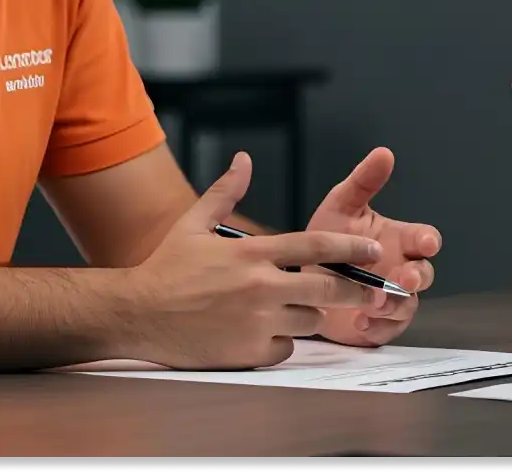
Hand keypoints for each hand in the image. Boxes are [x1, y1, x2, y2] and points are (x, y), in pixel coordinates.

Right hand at [119, 152, 381, 368]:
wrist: (136, 313)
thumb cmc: (165, 268)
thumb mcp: (194, 223)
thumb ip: (226, 192)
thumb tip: (243, 160)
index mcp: (253, 253)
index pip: (316, 245)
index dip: (351, 248)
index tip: (374, 251)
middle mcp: (261, 287)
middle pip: (328, 289)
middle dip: (353, 290)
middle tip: (365, 291)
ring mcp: (257, 321)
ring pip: (309, 320)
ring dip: (308, 315)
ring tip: (291, 308)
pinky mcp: (248, 351)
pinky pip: (286, 348)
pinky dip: (283, 342)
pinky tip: (266, 333)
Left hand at [304, 147, 441, 346]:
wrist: (299, 281)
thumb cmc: (328, 243)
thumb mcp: (341, 208)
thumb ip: (363, 182)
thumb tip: (384, 153)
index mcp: (398, 241)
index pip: (424, 239)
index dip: (428, 241)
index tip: (426, 243)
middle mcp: (400, 270)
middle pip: (424, 275)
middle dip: (417, 277)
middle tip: (404, 279)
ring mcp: (392, 300)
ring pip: (408, 305)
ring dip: (394, 304)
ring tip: (373, 304)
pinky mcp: (377, 325)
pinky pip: (387, 330)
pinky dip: (376, 327)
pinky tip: (359, 323)